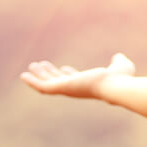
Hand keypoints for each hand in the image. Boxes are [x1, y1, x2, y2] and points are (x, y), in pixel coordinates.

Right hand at [20, 52, 135, 98]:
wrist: (115, 85)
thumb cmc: (121, 79)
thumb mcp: (121, 66)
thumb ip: (118, 61)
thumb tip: (118, 57)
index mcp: (88, 84)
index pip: (76, 80)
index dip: (69, 74)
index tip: (64, 69)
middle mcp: (76, 88)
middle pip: (60, 81)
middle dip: (50, 73)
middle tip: (41, 65)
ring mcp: (68, 89)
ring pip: (49, 83)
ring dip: (39, 75)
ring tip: (31, 66)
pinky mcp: (61, 88)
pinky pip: (42, 86)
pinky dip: (33, 81)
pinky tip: (24, 75)